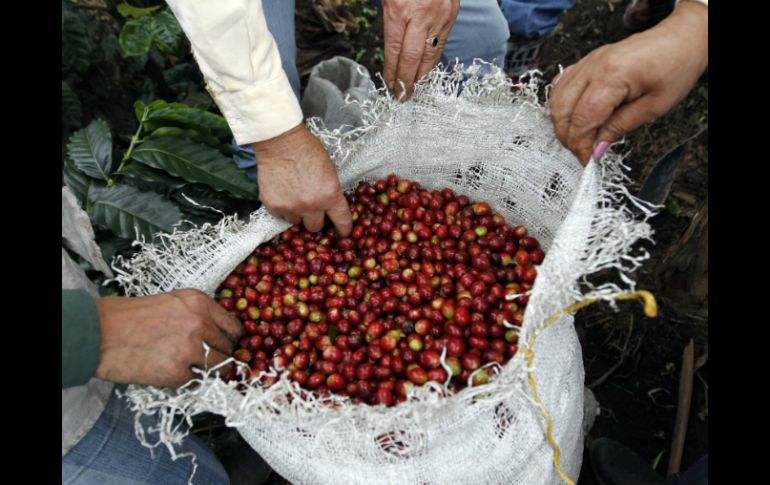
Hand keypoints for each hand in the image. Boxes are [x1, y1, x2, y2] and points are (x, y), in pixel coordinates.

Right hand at [95, 289, 242, 387]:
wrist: (101, 333)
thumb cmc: (132, 317)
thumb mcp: (172, 302)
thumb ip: (198, 314)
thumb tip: (220, 334)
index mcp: (199, 303)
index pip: (234, 327)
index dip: (230, 340)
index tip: (226, 347)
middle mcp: (200, 323)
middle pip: (229, 349)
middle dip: (221, 357)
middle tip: (207, 361)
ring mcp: (191, 349)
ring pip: (220, 368)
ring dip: (210, 372)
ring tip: (192, 368)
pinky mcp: (178, 372)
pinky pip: (197, 381)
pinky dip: (187, 381)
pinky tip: (171, 372)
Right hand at [253, 123, 351, 235]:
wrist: (280, 142)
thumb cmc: (307, 150)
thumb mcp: (330, 171)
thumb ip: (330, 192)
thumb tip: (330, 207)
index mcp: (330, 195)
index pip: (342, 221)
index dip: (343, 229)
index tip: (343, 233)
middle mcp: (311, 206)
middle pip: (315, 227)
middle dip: (315, 220)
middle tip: (311, 210)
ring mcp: (291, 207)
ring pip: (296, 221)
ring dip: (297, 213)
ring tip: (293, 196)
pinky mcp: (273, 205)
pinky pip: (280, 215)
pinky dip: (282, 208)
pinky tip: (282, 192)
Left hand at [383, 0, 459, 98]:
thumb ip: (391, 21)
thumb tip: (393, 52)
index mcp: (399, 9)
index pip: (394, 50)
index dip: (392, 72)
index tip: (391, 85)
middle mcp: (421, 15)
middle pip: (413, 58)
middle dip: (408, 80)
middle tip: (403, 94)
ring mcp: (439, 15)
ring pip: (431, 53)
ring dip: (423, 73)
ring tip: (416, 85)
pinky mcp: (452, 14)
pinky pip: (442, 42)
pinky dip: (434, 58)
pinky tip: (428, 67)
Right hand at [549, 1, 707, 164]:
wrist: (679, 40)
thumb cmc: (674, 68)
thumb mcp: (654, 107)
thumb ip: (620, 127)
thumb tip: (596, 149)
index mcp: (612, 76)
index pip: (583, 118)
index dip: (580, 144)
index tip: (586, 161)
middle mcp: (594, 66)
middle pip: (563, 109)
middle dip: (568, 137)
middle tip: (583, 152)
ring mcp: (587, 61)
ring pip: (557, 98)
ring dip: (562, 122)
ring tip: (579, 138)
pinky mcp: (587, 61)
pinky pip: (561, 85)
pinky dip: (561, 104)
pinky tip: (572, 116)